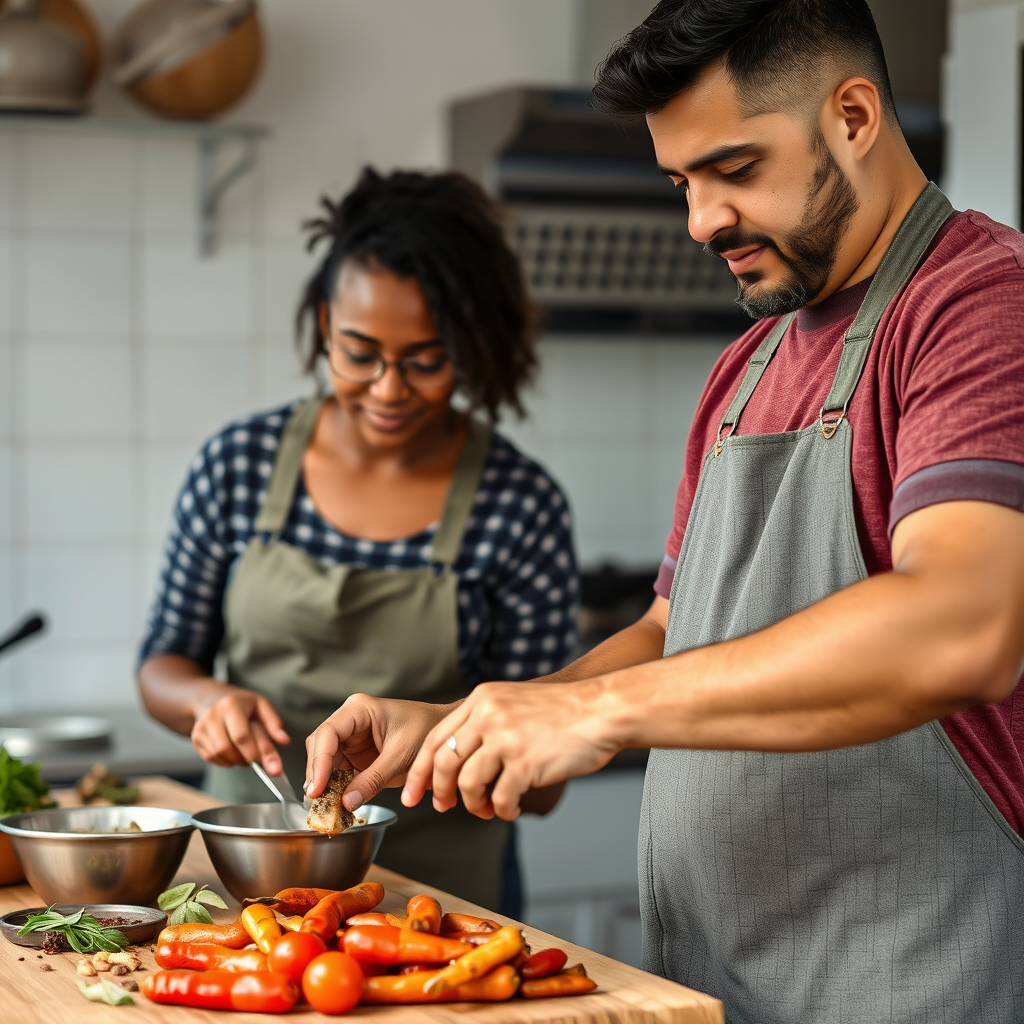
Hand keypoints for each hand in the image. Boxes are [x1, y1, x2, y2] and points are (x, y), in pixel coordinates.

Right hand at [190, 686, 290, 773]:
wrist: (212, 699)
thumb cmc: (242, 704)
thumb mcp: (261, 706)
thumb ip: (274, 723)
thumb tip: (284, 740)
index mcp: (231, 705)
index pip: (241, 736)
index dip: (254, 753)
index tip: (268, 765)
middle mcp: (212, 715)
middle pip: (227, 748)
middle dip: (245, 759)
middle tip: (256, 758)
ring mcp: (201, 727)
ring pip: (218, 755)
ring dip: (235, 761)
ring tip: (244, 751)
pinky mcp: (195, 738)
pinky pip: (211, 758)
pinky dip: (225, 761)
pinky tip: (232, 751)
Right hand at [304, 695, 455, 811]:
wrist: (444, 737)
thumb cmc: (427, 732)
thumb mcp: (402, 756)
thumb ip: (373, 779)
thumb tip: (346, 802)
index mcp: (359, 709)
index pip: (328, 733)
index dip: (319, 761)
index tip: (317, 788)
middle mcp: (350, 720)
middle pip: (320, 746)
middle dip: (317, 773)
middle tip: (318, 800)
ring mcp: (351, 738)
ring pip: (325, 760)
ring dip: (324, 782)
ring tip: (325, 805)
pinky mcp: (356, 754)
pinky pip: (337, 771)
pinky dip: (334, 786)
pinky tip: (335, 801)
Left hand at [402, 679, 620, 821]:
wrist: (602, 710)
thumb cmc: (564, 712)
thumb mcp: (514, 702)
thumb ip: (486, 722)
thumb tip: (459, 761)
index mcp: (482, 700)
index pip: (436, 738)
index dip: (421, 770)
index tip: (412, 792)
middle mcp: (488, 715)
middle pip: (445, 762)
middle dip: (439, 791)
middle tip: (442, 807)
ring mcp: (506, 739)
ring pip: (469, 783)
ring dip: (474, 804)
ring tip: (487, 809)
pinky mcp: (525, 762)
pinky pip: (500, 798)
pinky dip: (502, 810)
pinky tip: (511, 808)